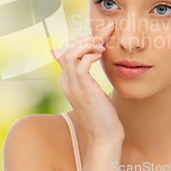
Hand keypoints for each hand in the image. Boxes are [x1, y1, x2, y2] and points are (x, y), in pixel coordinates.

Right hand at [51, 21, 124, 144]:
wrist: (104, 136)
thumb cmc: (101, 113)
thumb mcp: (90, 90)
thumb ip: (83, 73)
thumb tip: (84, 64)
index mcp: (65, 80)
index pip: (66, 50)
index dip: (82, 40)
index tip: (101, 36)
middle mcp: (65, 81)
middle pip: (67, 48)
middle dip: (86, 37)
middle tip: (105, 34)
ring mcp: (72, 85)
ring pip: (71, 53)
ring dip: (88, 44)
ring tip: (102, 45)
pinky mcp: (83, 89)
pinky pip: (81, 64)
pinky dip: (91, 55)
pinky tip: (101, 55)